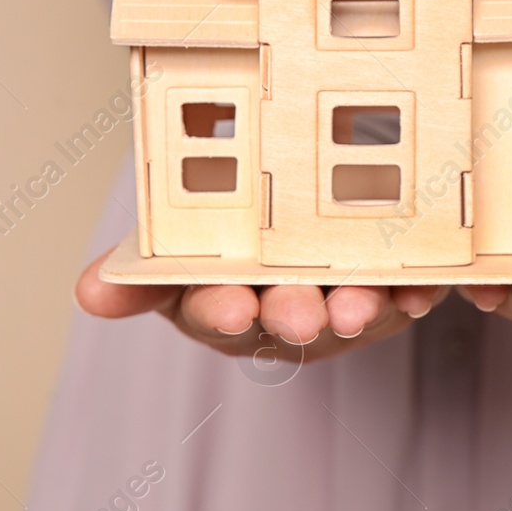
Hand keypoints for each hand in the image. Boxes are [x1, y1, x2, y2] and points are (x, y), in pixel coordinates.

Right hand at [74, 247, 448, 361]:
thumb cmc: (222, 227)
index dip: (221, 310)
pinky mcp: (389, 294)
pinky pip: (406, 297)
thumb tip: (87, 295)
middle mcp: (278, 315)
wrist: (287, 191)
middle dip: (294, 314)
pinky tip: (424, 290)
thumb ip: (141, 270)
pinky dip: (415, 294)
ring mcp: (336, 307)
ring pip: (349, 312)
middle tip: (300, 310)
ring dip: (358, 308)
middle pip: (285, 319)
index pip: (214, 312)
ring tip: (362, 301)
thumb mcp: (174, 241)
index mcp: (219, 302)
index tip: (231, 305)